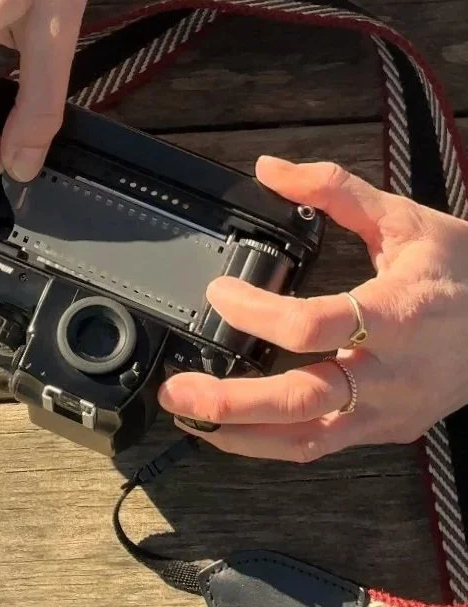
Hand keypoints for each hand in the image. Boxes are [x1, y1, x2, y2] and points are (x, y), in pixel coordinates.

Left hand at [158, 154, 467, 462]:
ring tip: (189, 418)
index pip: (313, 325)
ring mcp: (390, 409)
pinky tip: (233, 430)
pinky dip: (273, 442)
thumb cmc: (461, 270)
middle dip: (230, 401)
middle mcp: (392, 372)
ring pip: (308, 439)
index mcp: (398, 313)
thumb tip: (269, 168)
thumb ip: (334, 189)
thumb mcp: (403, 217)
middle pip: (302, 399)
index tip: (218, 290)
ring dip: (241, 434)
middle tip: (175, 392)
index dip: (255, 312)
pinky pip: (324, 444)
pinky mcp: (388, 428)